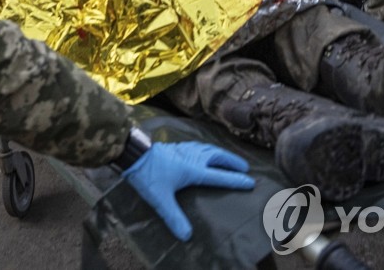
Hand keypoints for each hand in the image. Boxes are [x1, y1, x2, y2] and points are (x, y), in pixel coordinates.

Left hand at [123, 141, 253, 240]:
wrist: (133, 153)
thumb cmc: (148, 175)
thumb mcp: (161, 199)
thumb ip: (174, 217)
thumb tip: (186, 236)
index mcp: (193, 170)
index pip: (219, 176)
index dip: (235, 180)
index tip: (250, 182)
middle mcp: (192, 157)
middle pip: (217, 157)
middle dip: (232, 162)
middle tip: (244, 167)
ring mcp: (184, 150)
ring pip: (208, 148)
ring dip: (221, 153)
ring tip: (227, 158)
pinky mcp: (176, 147)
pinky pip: (198, 146)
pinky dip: (207, 148)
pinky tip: (202, 150)